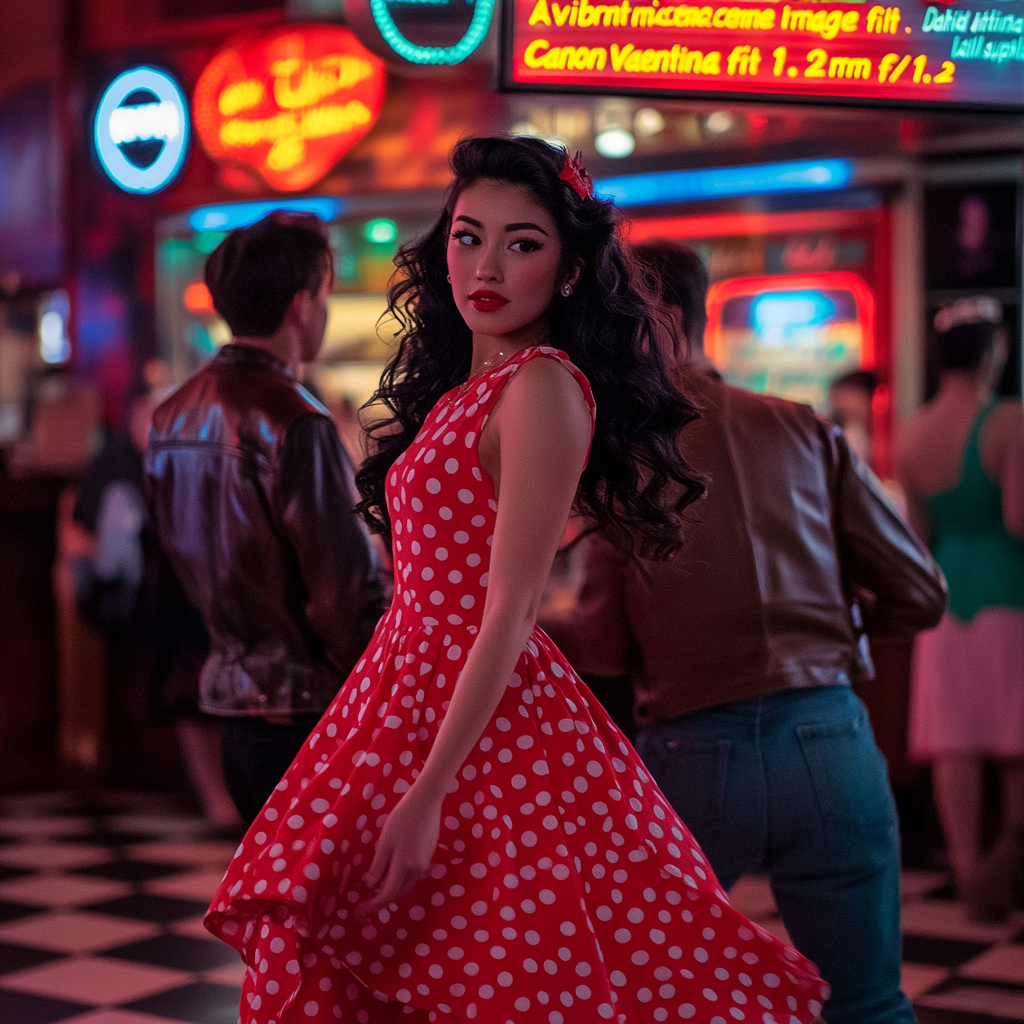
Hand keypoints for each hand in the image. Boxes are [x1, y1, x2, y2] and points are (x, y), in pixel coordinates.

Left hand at [357, 788, 441, 919]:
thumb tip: (371, 885)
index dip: (374, 905)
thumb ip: (379, 865)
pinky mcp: (428, 856)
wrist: (426, 802)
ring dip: (391, 891)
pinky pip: (412, 875)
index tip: (360, 912)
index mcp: (404, 866)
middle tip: (365, 904)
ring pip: (406, 885)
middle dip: (382, 901)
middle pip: (398, 893)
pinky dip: (400, 880)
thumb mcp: (385, 841)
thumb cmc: (402, 818)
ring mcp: (424, 863)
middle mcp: (417, 870)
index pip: (388, 894)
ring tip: (376, 890)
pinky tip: (391, 874)